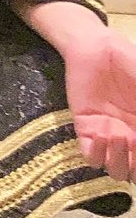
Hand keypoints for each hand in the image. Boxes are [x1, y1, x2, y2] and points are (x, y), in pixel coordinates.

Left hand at [63, 27, 135, 182]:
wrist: (96, 46)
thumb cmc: (129, 61)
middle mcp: (133, 140)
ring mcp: (110, 138)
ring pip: (118, 171)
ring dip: (120, 163)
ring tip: (118, 137)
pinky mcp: (86, 131)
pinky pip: (91, 158)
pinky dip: (97, 155)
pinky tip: (101, 137)